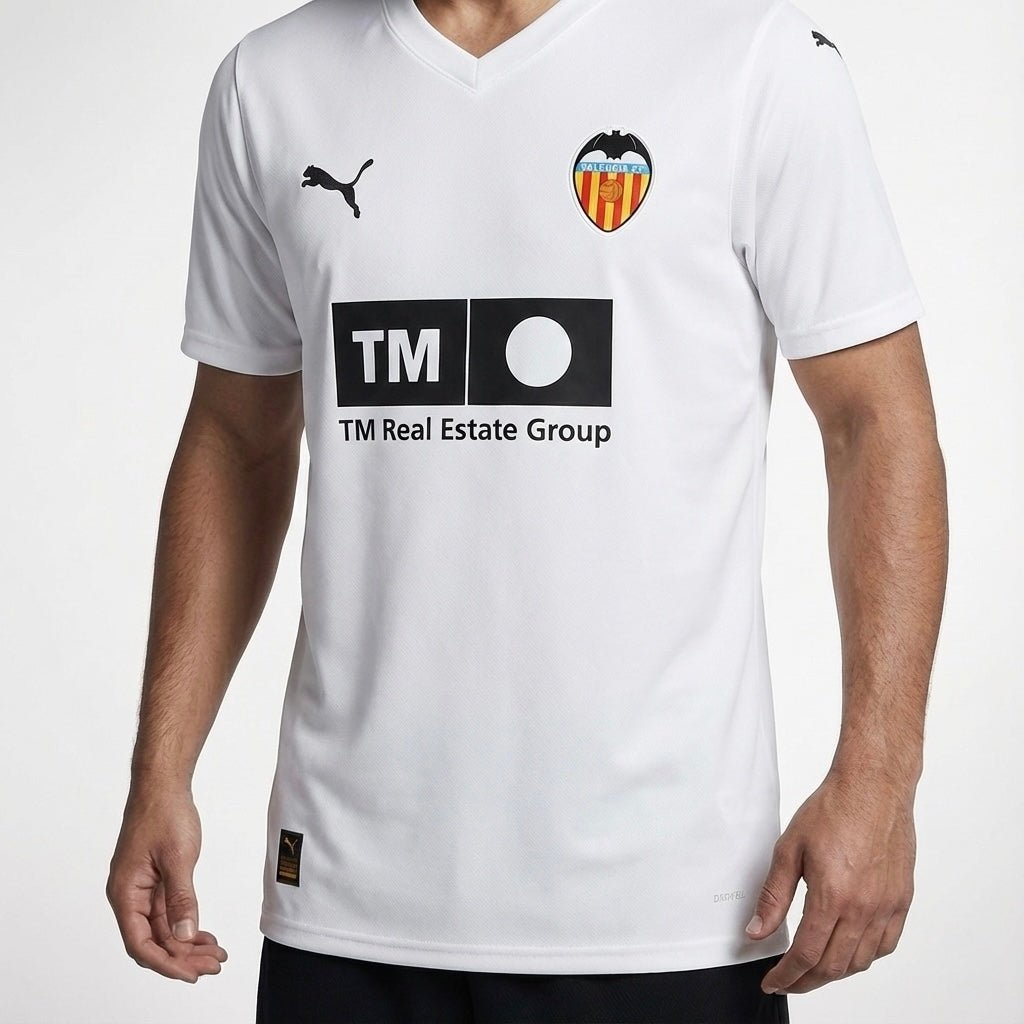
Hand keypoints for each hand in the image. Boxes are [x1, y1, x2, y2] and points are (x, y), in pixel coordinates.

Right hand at [106, 786, 227, 982]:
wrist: (163, 785)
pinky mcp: (155, 882)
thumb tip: (184, 935)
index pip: (141, 943)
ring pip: (163, 929)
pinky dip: (186, 925)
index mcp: (125, 893)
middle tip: (213, 965)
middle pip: (153, 941)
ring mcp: (142, 890)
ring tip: (215, 955)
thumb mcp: (178, 858)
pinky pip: (168, 913)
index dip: (166, 963)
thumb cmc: (164, 814)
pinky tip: (204, 935)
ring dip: (187, 944)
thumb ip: (181, 898)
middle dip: (182, 957)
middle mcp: (129, 896)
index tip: (192, 974)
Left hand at [744, 767, 915, 994]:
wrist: (873, 788)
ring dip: (835, 972)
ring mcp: (887, 906)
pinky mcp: (902, 900)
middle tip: (788, 980)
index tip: (774, 982)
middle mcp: (864, 907)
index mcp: (833, 896)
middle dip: (807, 981)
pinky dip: (865, 957)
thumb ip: (773, 896)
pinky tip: (849, 952)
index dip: (787, 976)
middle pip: (834, 966)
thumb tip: (757, 931)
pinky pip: (886, 945)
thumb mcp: (789, 849)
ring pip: (861, 961)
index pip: (808, 955)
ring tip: (814, 969)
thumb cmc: (833, 809)